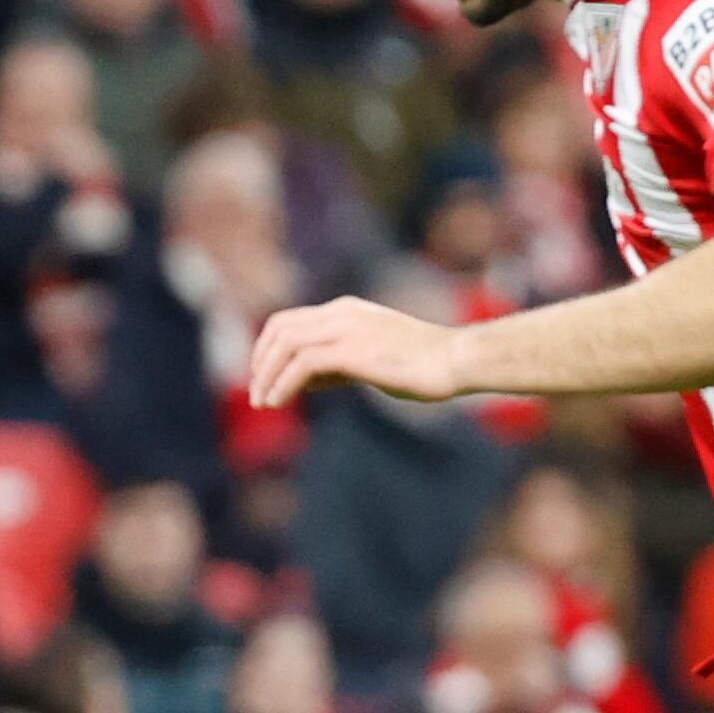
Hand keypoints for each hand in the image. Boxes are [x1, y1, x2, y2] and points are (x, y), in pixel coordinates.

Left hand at [247, 296, 463, 411]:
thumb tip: (303, 380)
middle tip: (256, 394)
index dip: (267, 348)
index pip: (289, 320)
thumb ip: (336, 364)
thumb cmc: (421, 365)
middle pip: (280, 328)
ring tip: (263, 402)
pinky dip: (284, 383)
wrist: (457, 360)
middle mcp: (343, 313)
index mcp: (346, 310)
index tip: (262, 378)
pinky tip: (278, 401)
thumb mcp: (371, 358)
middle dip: (261, 362)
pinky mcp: (354, 351)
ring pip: (286, 344)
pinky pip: (304, 364)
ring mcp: (348, 329)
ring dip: (267, 375)